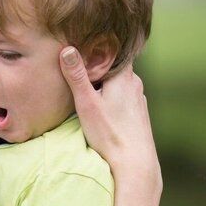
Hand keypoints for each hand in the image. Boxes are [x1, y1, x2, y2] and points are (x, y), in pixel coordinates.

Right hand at [59, 47, 160, 205]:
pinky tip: (100, 105)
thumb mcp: (86, 103)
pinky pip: (122, 96)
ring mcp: (138, 99)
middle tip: (78, 64)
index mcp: (124, 76)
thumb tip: (68, 49)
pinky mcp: (138, 114)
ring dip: (104, 82)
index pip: (114, 49)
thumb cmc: (110, 134)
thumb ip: (77, 76)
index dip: (99, 45)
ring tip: (86, 84)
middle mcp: (135, 84)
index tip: (84, 42)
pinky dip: (110, 95)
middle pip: (114, 66)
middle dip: (98, 65)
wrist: (134, 164)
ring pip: (118, 82)